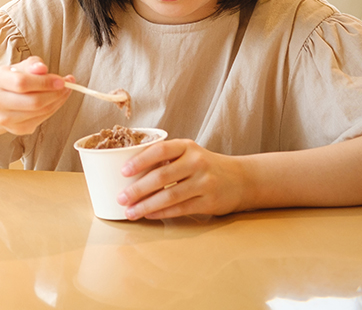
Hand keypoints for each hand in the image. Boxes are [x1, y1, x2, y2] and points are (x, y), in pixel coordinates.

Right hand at [0, 56, 73, 135]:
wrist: (0, 99)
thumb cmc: (13, 79)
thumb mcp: (21, 66)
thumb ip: (33, 65)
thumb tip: (42, 68)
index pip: (21, 82)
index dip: (44, 82)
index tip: (61, 80)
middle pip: (32, 101)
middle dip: (55, 94)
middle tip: (66, 86)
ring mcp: (4, 118)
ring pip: (39, 112)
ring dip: (57, 101)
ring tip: (64, 91)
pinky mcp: (15, 129)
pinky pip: (41, 119)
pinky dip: (53, 109)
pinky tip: (55, 100)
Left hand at [116, 138, 248, 219]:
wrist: (240, 179)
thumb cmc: (204, 165)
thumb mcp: (188, 153)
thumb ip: (166, 158)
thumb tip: (130, 172)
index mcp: (187, 146)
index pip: (160, 150)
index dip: (139, 161)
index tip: (123, 172)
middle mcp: (196, 162)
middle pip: (161, 176)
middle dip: (138, 189)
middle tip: (121, 198)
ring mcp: (204, 183)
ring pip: (169, 196)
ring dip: (146, 205)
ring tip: (130, 211)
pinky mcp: (209, 202)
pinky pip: (180, 209)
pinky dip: (162, 213)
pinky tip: (149, 215)